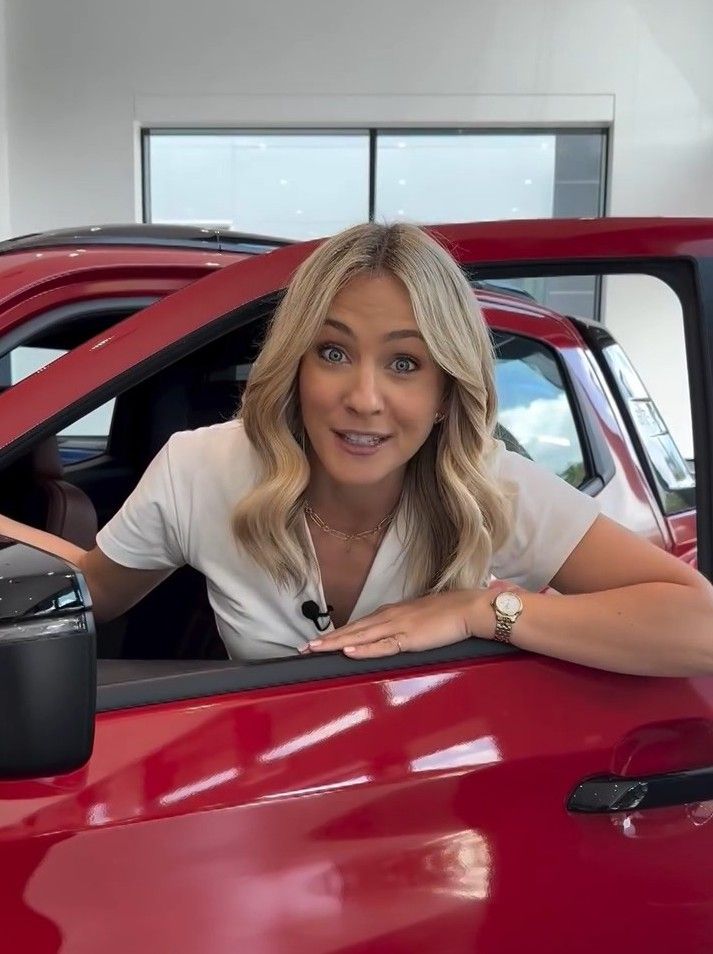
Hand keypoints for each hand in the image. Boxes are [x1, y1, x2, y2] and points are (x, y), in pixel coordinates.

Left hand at [300, 584, 509, 658]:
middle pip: (353, 630)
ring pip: (360, 636)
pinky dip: (363, 648)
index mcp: (393, 612)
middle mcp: (390, 617)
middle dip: (328, 639)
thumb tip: (395, 635)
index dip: (338, 633)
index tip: (319, 640)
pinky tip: (348, 651)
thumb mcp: (422, 618)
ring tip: (316, 648)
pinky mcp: (409, 638)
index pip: (359, 625)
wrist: (470, 608)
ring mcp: (398, 626)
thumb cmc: (451, 613)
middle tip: (305, 647)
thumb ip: (406, 626)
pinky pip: (381, 646)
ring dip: (336, 643)